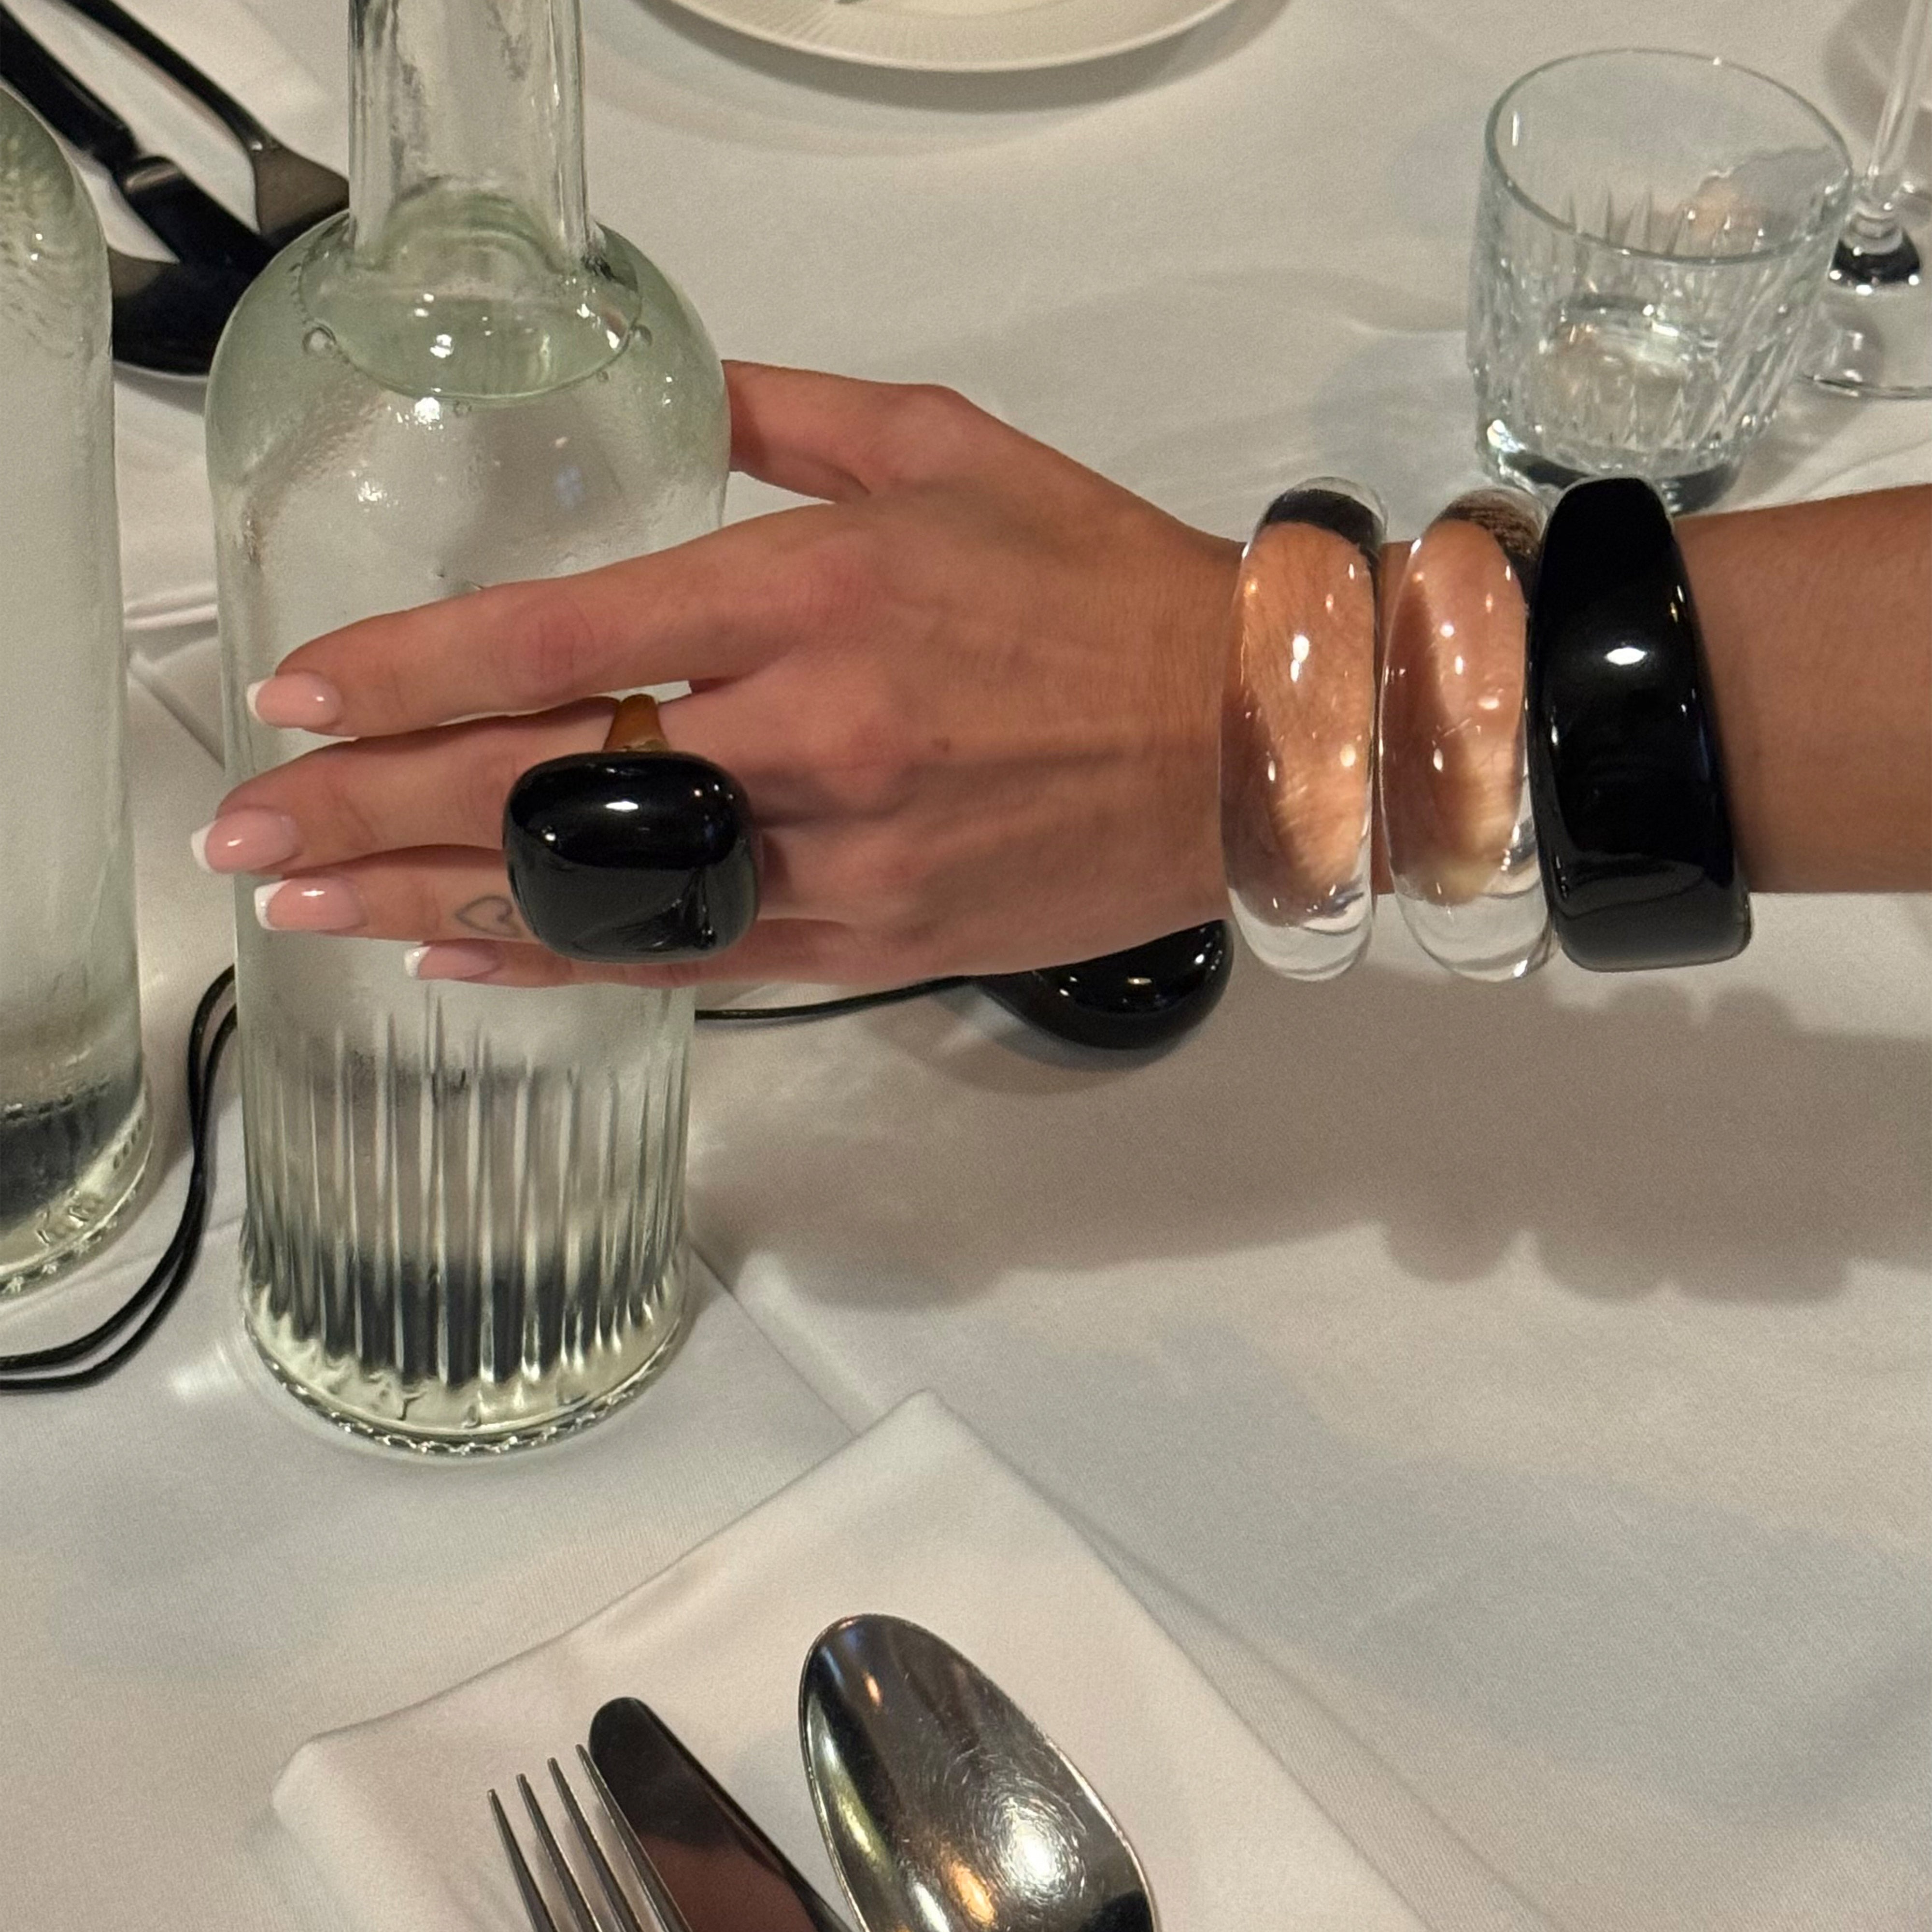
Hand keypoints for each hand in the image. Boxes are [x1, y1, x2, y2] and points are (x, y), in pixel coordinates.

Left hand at [199, 363, 1237, 987]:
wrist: (1247, 737)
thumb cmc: (1103, 585)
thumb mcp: (948, 448)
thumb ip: (786, 415)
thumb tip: (678, 397)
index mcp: (820, 591)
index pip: (569, 637)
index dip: (416, 668)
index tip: (305, 693)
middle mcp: (813, 732)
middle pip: (549, 781)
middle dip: (375, 804)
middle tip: (247, 827)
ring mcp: (841, 853)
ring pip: (601, 891)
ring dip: (437, 900)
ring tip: (312, 906)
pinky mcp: (872, 939)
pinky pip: (689, 963)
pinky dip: (567, 967)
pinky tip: (465, 965)